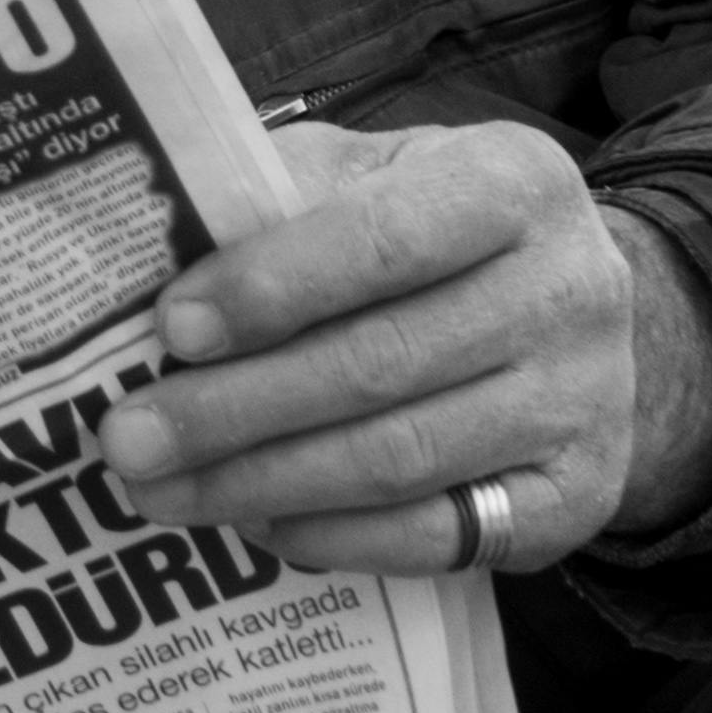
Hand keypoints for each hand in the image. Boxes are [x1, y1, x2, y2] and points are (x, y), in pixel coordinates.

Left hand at [100, 121, 711, 576]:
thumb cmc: (431, 227)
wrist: (570, 309)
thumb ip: (283, 198)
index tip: (171, 328)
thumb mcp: (371, 173)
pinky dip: (337, 538)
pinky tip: (255, 525)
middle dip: (236, 407)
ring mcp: (584, 402)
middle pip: (381, 363)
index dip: (271, 288)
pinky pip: (441, 535)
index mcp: (512, 180)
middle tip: (126, 438)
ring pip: (401, 459)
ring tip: (162, 491)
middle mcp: (570, 289)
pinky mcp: (577, 498)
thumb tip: (154, 258)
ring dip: (263, 483)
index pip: (381, 239)